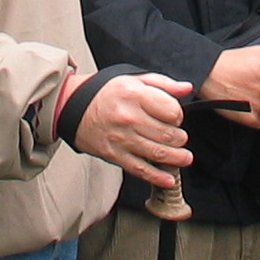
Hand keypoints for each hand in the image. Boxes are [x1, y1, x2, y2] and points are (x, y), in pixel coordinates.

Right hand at [71, 73, 193, 189]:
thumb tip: (186, 88)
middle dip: (180, 139)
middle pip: (167, 134)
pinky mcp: (114, 155)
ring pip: (158, 153)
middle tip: (180, 138)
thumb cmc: (106, 92)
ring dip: (177, 158)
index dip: (178, 116)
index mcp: (135, 95)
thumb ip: (162, 84)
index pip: (171, 111)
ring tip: (185, 158)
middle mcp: (129, 117)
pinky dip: (157, 177)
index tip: (175, 118)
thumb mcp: (133, 79)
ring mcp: (121, 138)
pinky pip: (140, 169)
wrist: (72, 107)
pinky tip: (168, 179)